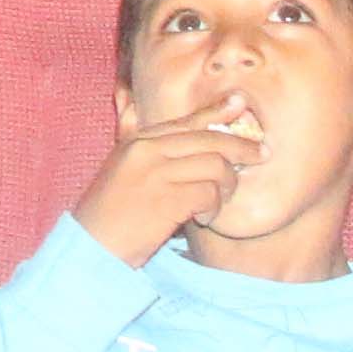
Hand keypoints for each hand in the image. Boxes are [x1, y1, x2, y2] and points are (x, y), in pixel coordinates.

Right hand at [75, 94, 263, 261]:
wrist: (90, 248)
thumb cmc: (106, 214)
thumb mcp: (119, 169)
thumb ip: (138, 143)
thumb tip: (143, 109)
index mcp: (137, 141)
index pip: (186, 121)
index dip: (217, 110)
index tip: (240, 103)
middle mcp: (147, 150)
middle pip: (209, 139)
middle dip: (241, 148)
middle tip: (261, 155)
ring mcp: (157, 174)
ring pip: (215, 166)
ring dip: (225, 187)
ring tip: (215, 204)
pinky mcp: (167, 200)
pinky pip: (209, 194)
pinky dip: (212, 209)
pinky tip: (201, 219)